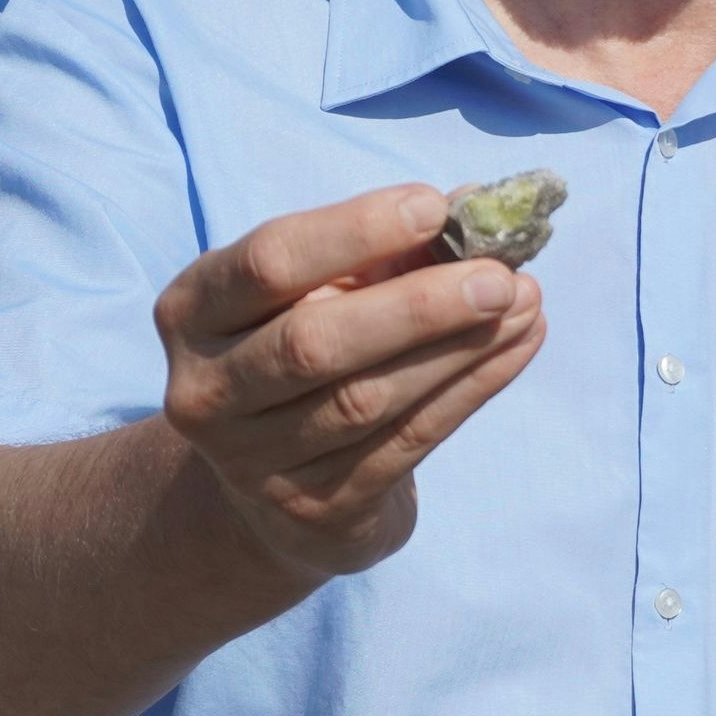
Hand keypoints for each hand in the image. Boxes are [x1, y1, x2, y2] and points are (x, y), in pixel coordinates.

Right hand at [152, 183, 546, 579]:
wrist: (268, 490)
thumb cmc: (301, 353)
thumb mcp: (317, 294)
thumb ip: (385, 252)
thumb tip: (479, 209)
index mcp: (192, 312)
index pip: (268, 262)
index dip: (354, 231)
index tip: (435, 207)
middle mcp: (208, 391)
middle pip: (314, 343)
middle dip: (418, 305)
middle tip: (500, 275)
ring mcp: (256, 462)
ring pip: (368, 399)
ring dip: (460, 347)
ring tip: (524, 302)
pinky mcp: (318, 509)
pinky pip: (407, 441)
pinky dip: (472, 387)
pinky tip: (517, 345)